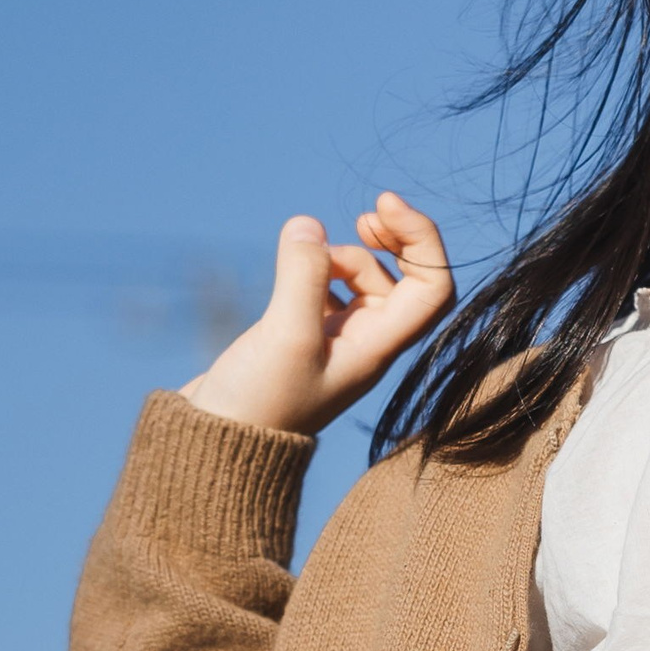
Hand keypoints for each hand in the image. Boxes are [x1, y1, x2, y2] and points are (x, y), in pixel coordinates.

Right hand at [180, 195, 455, 435]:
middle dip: (393, 241)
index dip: (421, 239)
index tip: (383, 206)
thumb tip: (309, 225)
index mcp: (380, 347)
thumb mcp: (286, 335)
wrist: (215, 444)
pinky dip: (318, 272)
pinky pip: (328, 293)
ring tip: (307, 259)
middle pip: (406, 279)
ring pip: (364, 282)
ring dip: (344, 256)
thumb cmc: (259, 403)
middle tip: (367, 215)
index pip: (433, 287)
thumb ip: (303, 276)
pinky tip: (296, 271)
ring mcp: (336, 342)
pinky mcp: (303, 339)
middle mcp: (367, 344)